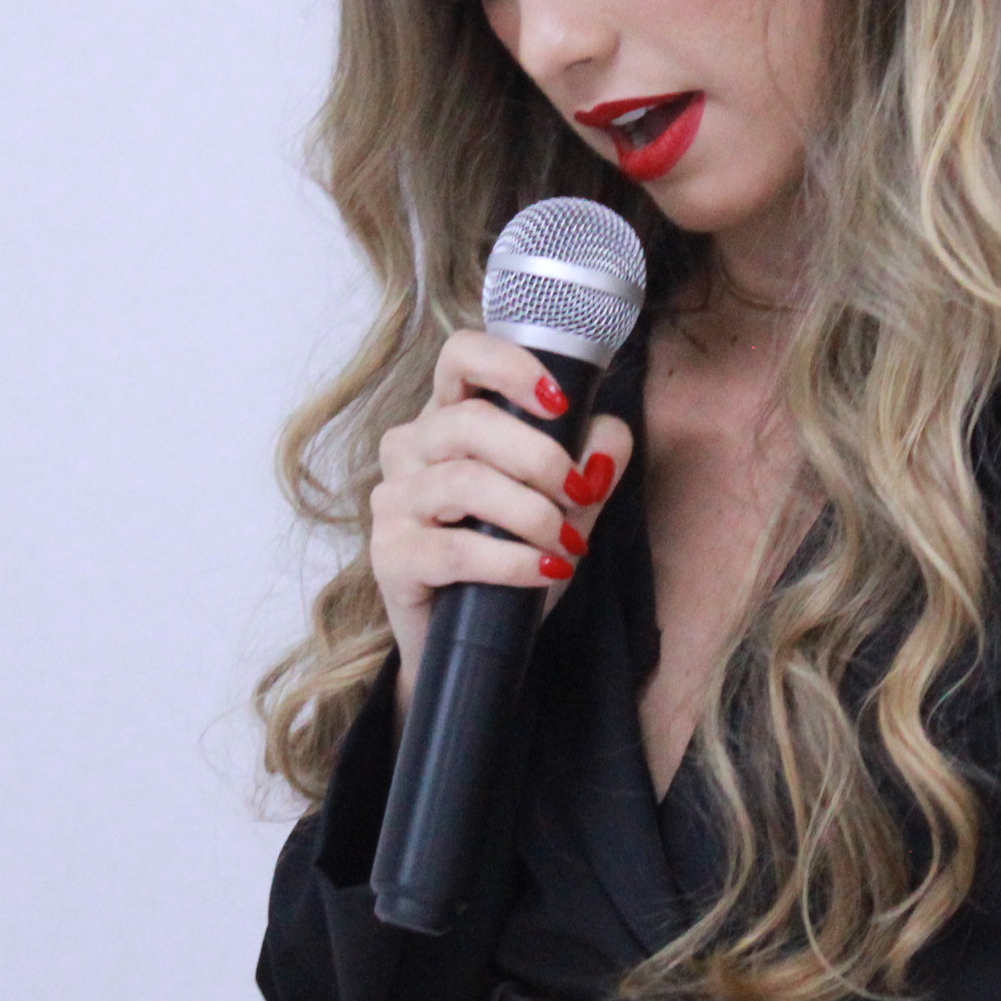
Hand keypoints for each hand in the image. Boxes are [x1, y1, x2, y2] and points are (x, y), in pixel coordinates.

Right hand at [369, 330, 636, 713]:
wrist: (473, 643)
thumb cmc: (510, 558)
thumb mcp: (564, 507)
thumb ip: (590, 465)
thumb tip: (609, 436)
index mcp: (449, 418)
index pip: (461, 356)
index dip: (509, 366)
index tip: (559, 402)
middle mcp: (411, 449)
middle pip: (467, 422)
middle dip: (538, 456)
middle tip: (578, 492)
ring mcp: (394, 503)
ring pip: (463, 484)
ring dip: (530, 513)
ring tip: (566, 543)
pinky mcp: (390, 557)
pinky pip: (455, 550)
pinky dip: (512, 560)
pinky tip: (545, 570)